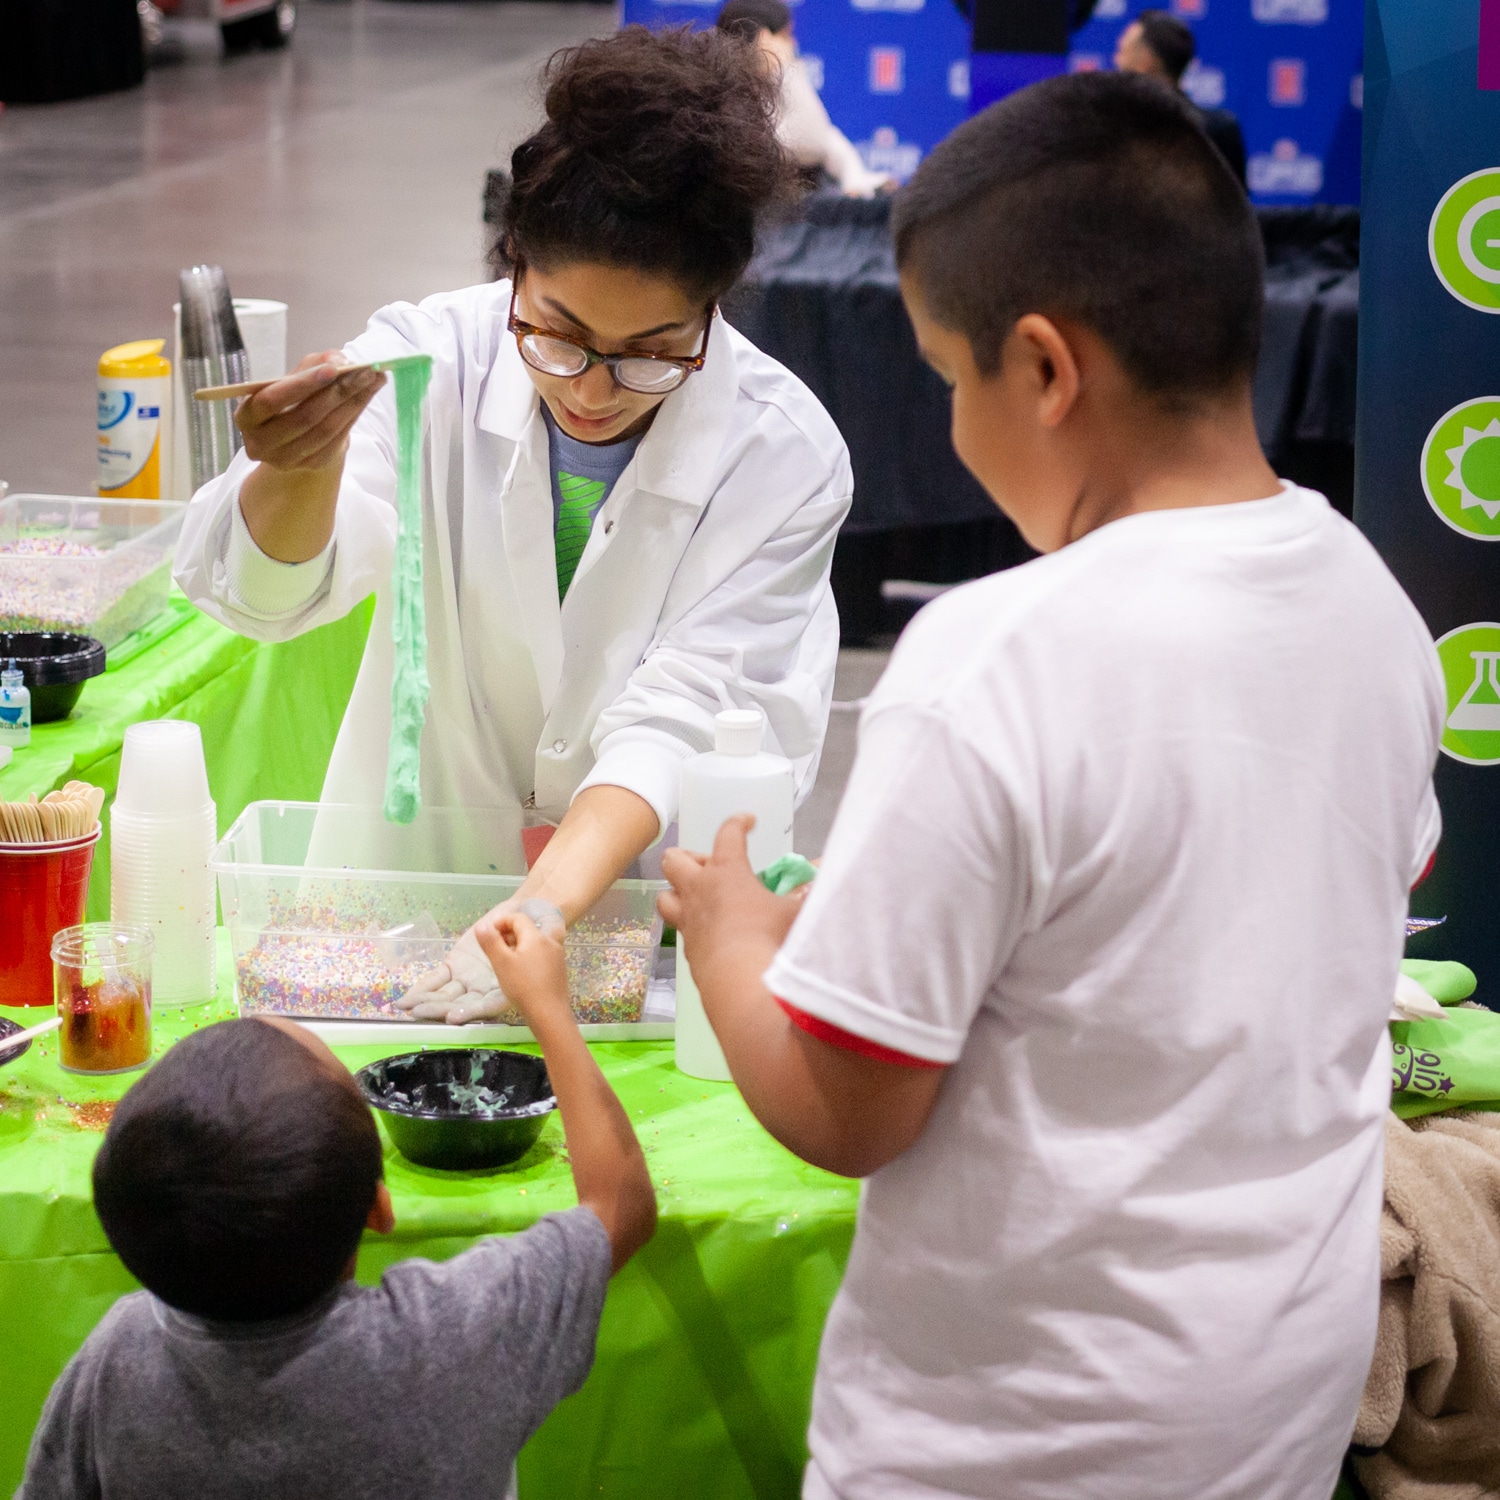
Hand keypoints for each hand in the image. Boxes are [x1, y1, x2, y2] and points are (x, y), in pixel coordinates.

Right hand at [236, 352, 385, 473]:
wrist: (295, 435)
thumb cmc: (290, 399)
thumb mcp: (294, 377)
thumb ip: (313, 364)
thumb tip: (340, 360)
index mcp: (247, 416)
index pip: (272, 399)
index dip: (303, 384)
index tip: (334, 368)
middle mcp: (262, 442)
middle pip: (305, 417)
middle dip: (338, 392)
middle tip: (366, 370)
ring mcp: (286, 459)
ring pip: (326, 430)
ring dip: (354, 403)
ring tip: (374, 380)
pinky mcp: (311, 465)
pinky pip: (337, 440)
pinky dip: (355, 415)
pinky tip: (367, 396)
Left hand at [396, 898, 564, 1024]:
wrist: (521, 915)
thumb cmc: (530, 924)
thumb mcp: (528, 931)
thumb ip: (520, 937)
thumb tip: (518, 931)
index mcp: (506, 985)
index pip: (488, 1003)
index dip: (472, 1011)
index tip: (455, 1017)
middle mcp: (485, 987)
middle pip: (461, 1004)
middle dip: (440, 1009)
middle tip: (420, 1013)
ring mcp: (468, 979)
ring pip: (446, 995)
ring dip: (427, 1002)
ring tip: (407, 1008)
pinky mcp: (455, 966)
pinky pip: (437, 979)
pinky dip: (423, 988)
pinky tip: (408, 998)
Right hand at [472, 913, 572, 1031]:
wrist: (550, 1014)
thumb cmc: (523, 986)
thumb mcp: (502, 963)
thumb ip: (491, 942)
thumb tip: (482, 925)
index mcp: (536, 937)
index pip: (518, 918)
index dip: (502, 922)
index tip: (489, 934)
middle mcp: (550, 942)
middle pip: (528, 929)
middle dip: (509, 935)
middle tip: (495, 949)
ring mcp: (557, 956)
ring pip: (535, 943)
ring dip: (519, 946)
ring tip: (506, 962)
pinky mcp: (559, 969)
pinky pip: (542, 955)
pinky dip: (529, 957)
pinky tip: (522, 973)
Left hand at [658, 816, 803, 984]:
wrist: (741, 984)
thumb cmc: (770, 938)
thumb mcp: (797, 911)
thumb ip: (808, 890)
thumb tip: (824, 870)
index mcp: (726, 871)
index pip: (727, 834)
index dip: (738, 823)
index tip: (748, 822)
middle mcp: (699, 890)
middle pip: (674, 859)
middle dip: (690, 858)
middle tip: (714, 869)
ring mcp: (688, 920)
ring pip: (665, 895)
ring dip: (679, 892)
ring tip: (701, 898)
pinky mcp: (688, 948)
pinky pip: (681, 929)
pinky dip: (693, 925)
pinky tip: (712, 933)